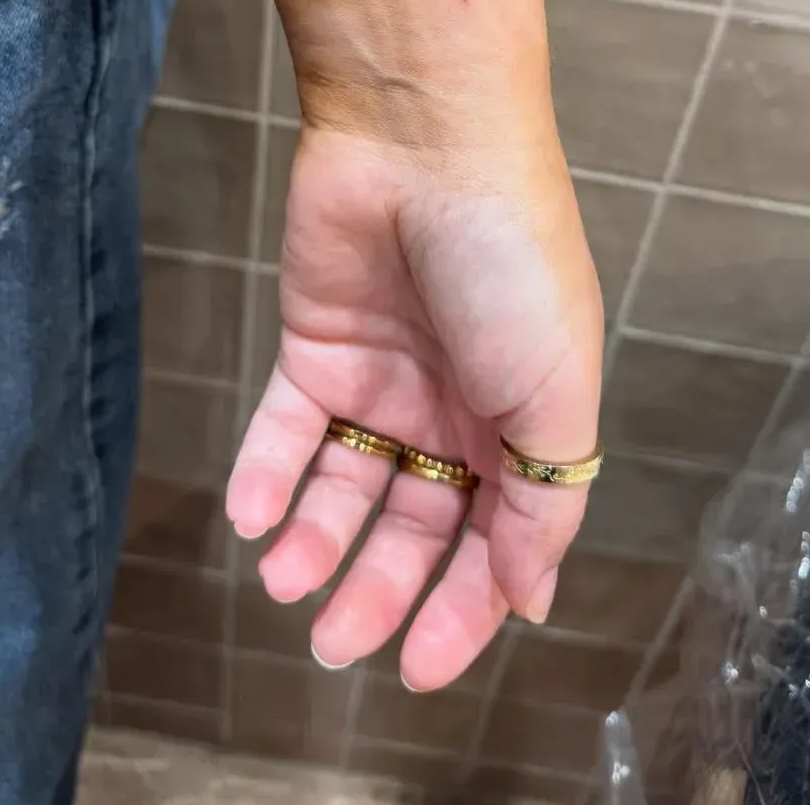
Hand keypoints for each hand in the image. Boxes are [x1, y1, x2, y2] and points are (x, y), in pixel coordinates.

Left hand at [225, 120, 603, 690]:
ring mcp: (383, 377)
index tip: (418, 669)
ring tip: (285, 580)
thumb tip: (532, 599)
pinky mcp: (317, 344)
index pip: (496, 543)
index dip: (464, 611)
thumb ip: (543, 504)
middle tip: (335, 645)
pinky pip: (286, 427)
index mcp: (524, 423)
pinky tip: (253, 517)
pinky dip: (266, 475)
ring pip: (345, 486)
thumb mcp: (556, 393)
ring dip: (316, 542)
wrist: (425, 142)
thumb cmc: (511, 260)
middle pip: (415, 525)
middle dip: (379, 590)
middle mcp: (455, 408)